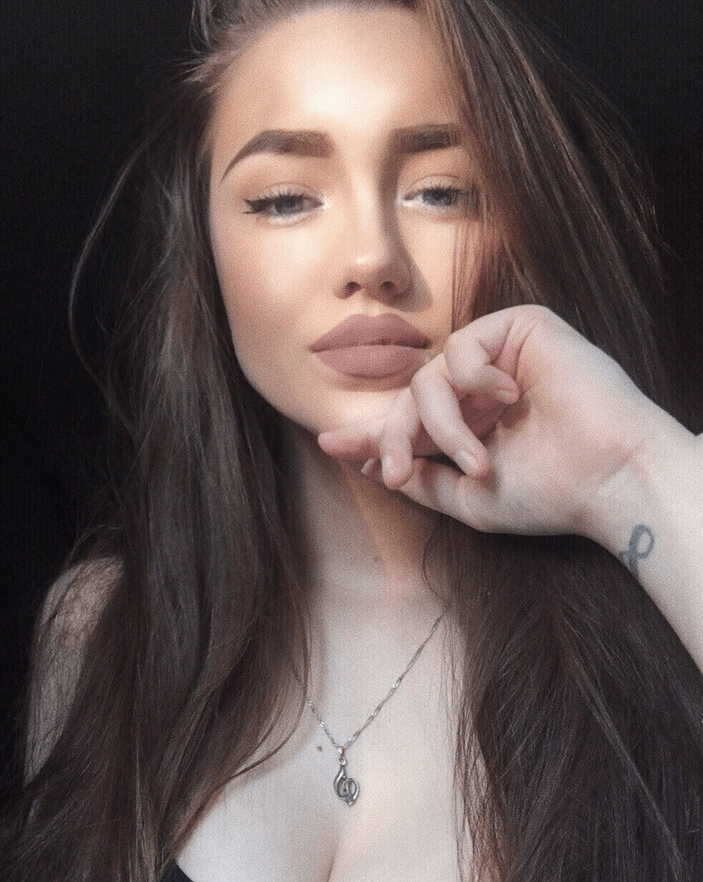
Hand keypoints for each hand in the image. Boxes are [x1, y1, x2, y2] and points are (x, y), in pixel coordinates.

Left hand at [318, 305, 668, 540]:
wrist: (607, 478)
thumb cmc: (546, 494)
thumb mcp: (466, 500)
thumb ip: (421, 479)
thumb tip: (371, 462)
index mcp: (470, 427)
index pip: (408, 423)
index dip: (369, 434)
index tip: (328, 444)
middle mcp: (479, 391)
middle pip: (408, 400)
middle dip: (394, 437)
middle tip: (396, 474)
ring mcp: (498, 360)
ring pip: (428, 377)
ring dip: (442, 424)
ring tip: (476, 460)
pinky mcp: (521, 329)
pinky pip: (463, 345)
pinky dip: (472, 378)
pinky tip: (507, 400)